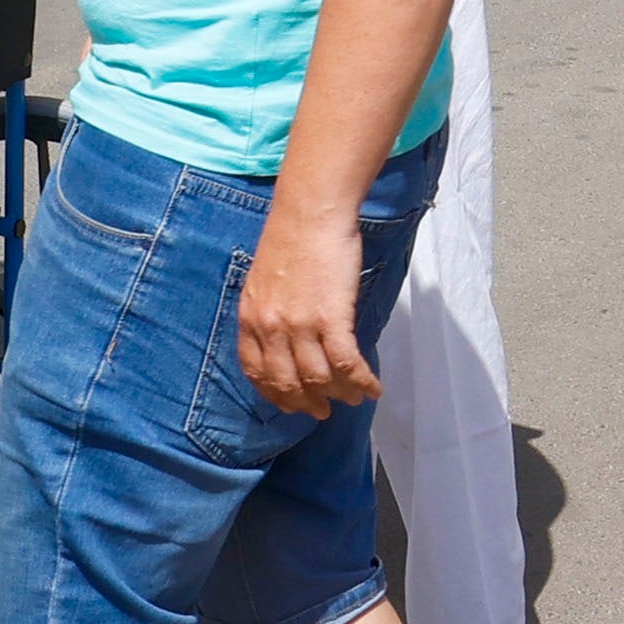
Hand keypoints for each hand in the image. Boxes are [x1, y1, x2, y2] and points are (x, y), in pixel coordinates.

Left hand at [234, 198, 375, 417]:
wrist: (310, 211)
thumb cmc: (292, 237)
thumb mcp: (264, 280)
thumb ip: (269, 312)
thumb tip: (285, 337)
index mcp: (250, 318)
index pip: (257, 372)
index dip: (275, 394)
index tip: (290, 403)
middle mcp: (270, 327)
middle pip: (287, 382)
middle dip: (307, 403)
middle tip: (322, 411)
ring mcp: (300, 324)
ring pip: (320, 377)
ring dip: (340, 394)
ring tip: (354, 399)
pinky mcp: (330, 317)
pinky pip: (347, 363)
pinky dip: (362, 380)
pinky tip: (373, 387)